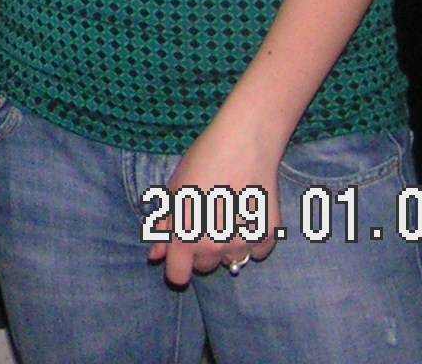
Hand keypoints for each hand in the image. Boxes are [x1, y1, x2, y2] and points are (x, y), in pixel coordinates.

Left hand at [148, 113, 282, 286]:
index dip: (177, 267)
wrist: (243, 143)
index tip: (180, 256)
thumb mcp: (173, 190)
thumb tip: (154, 255)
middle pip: (205, 267)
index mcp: (184, 236)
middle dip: (202, 250)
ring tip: (228, 213)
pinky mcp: (267, 237)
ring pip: (231, 260)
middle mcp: (213, 246)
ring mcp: (242, 243)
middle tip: (205, 220)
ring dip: (227, 246)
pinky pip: (256, 251)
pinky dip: (252, 239)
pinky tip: (249, 212)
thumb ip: (163, 226)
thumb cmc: (202, 161)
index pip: (178, 277)